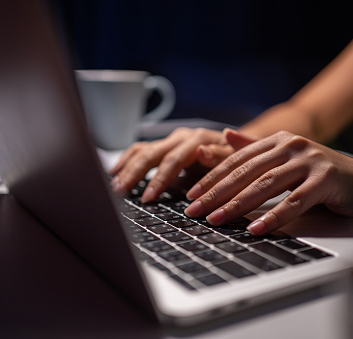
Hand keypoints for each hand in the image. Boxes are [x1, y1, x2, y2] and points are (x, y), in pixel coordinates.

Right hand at [109, 127, 255, 202]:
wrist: (238, 146)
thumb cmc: (238, 157)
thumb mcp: (236, 159)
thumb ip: (220, 156)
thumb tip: (202, 151)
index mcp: (198, 139)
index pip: (172, 160)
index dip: (159, 180)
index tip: (147, 198)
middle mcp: (181, 137)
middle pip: (151, 154)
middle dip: (134, 174)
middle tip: (121, 193)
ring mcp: (171, 140)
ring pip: (142, 150)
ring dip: (126, 168)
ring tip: (115, 187)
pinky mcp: (165, 145)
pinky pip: (141, 150)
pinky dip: (127, 159)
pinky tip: (115, 172)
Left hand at [185, 130, 352, 235]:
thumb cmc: (323, 173)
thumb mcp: (287, 157)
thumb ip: (256, 147)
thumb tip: (225, 134)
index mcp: (280, 140)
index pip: (238, 160)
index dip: (212, 177)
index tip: (192, 194)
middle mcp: (293, 145)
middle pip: (247, 172)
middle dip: (216, 193)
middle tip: (194, 210)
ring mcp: (310, 161)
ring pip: (266, 185)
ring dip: (237, 205)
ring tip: (216, 220)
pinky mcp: (326, 180)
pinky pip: (294, 202)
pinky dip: (273, 217)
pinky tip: (255, 230)